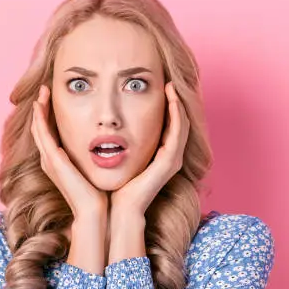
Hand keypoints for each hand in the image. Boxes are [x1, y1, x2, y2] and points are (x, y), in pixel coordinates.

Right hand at [31, 85, 107, 218]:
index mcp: (58, 162)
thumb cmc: (99, 193)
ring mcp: (49, 160)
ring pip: (38, 128)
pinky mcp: (52, 159)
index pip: (49, 134)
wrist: (95, 210)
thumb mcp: (94, 170)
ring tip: (41, 92)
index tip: (54, 100)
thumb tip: (107, 146)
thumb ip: (94, 158)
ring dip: (38, 109)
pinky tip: (39, 105)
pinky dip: (39, 118)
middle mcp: (50, 160)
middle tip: (44, 90)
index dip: (49, 116)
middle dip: (41, 109)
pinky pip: (41, 133)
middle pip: (40, 128)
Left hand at [110, 81, 189, 215]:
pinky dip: (176, 114)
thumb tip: (106, 122)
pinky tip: (171, 100)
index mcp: (159, 155)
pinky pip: (178, 132)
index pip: (169, 124)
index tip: (159, 86)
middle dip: (175, 101)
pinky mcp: (170, 162)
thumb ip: (120, 140)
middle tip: (169, 81)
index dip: (167, 105)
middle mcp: (170, 156)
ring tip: (171, 86)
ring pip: (182, 124)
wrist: (117, 207)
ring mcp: (172, 159)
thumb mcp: (119, 155)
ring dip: (178, 104)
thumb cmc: (115, 183)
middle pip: (179, 122)